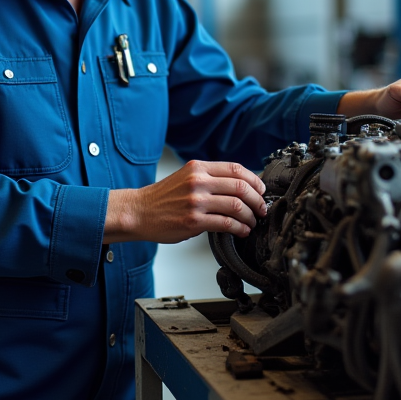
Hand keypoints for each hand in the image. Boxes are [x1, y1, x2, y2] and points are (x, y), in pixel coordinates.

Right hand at [103, 161, 267, 244]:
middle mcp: (198, 182)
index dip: (255, 181)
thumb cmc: (163, 198)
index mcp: (198, 168)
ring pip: (237, 206)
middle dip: (258, 201)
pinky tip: (241, 231)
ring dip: (251, 217)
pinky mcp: (194, 221)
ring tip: (252, 223)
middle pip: (241, 187)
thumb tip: (240, 186)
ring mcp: (196, 201)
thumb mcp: (186, 177)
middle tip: (261, 209)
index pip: (237, 169)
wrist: (139, 212)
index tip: (261, 190)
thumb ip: (210, 178)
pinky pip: (227, 224)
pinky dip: (240, 229)